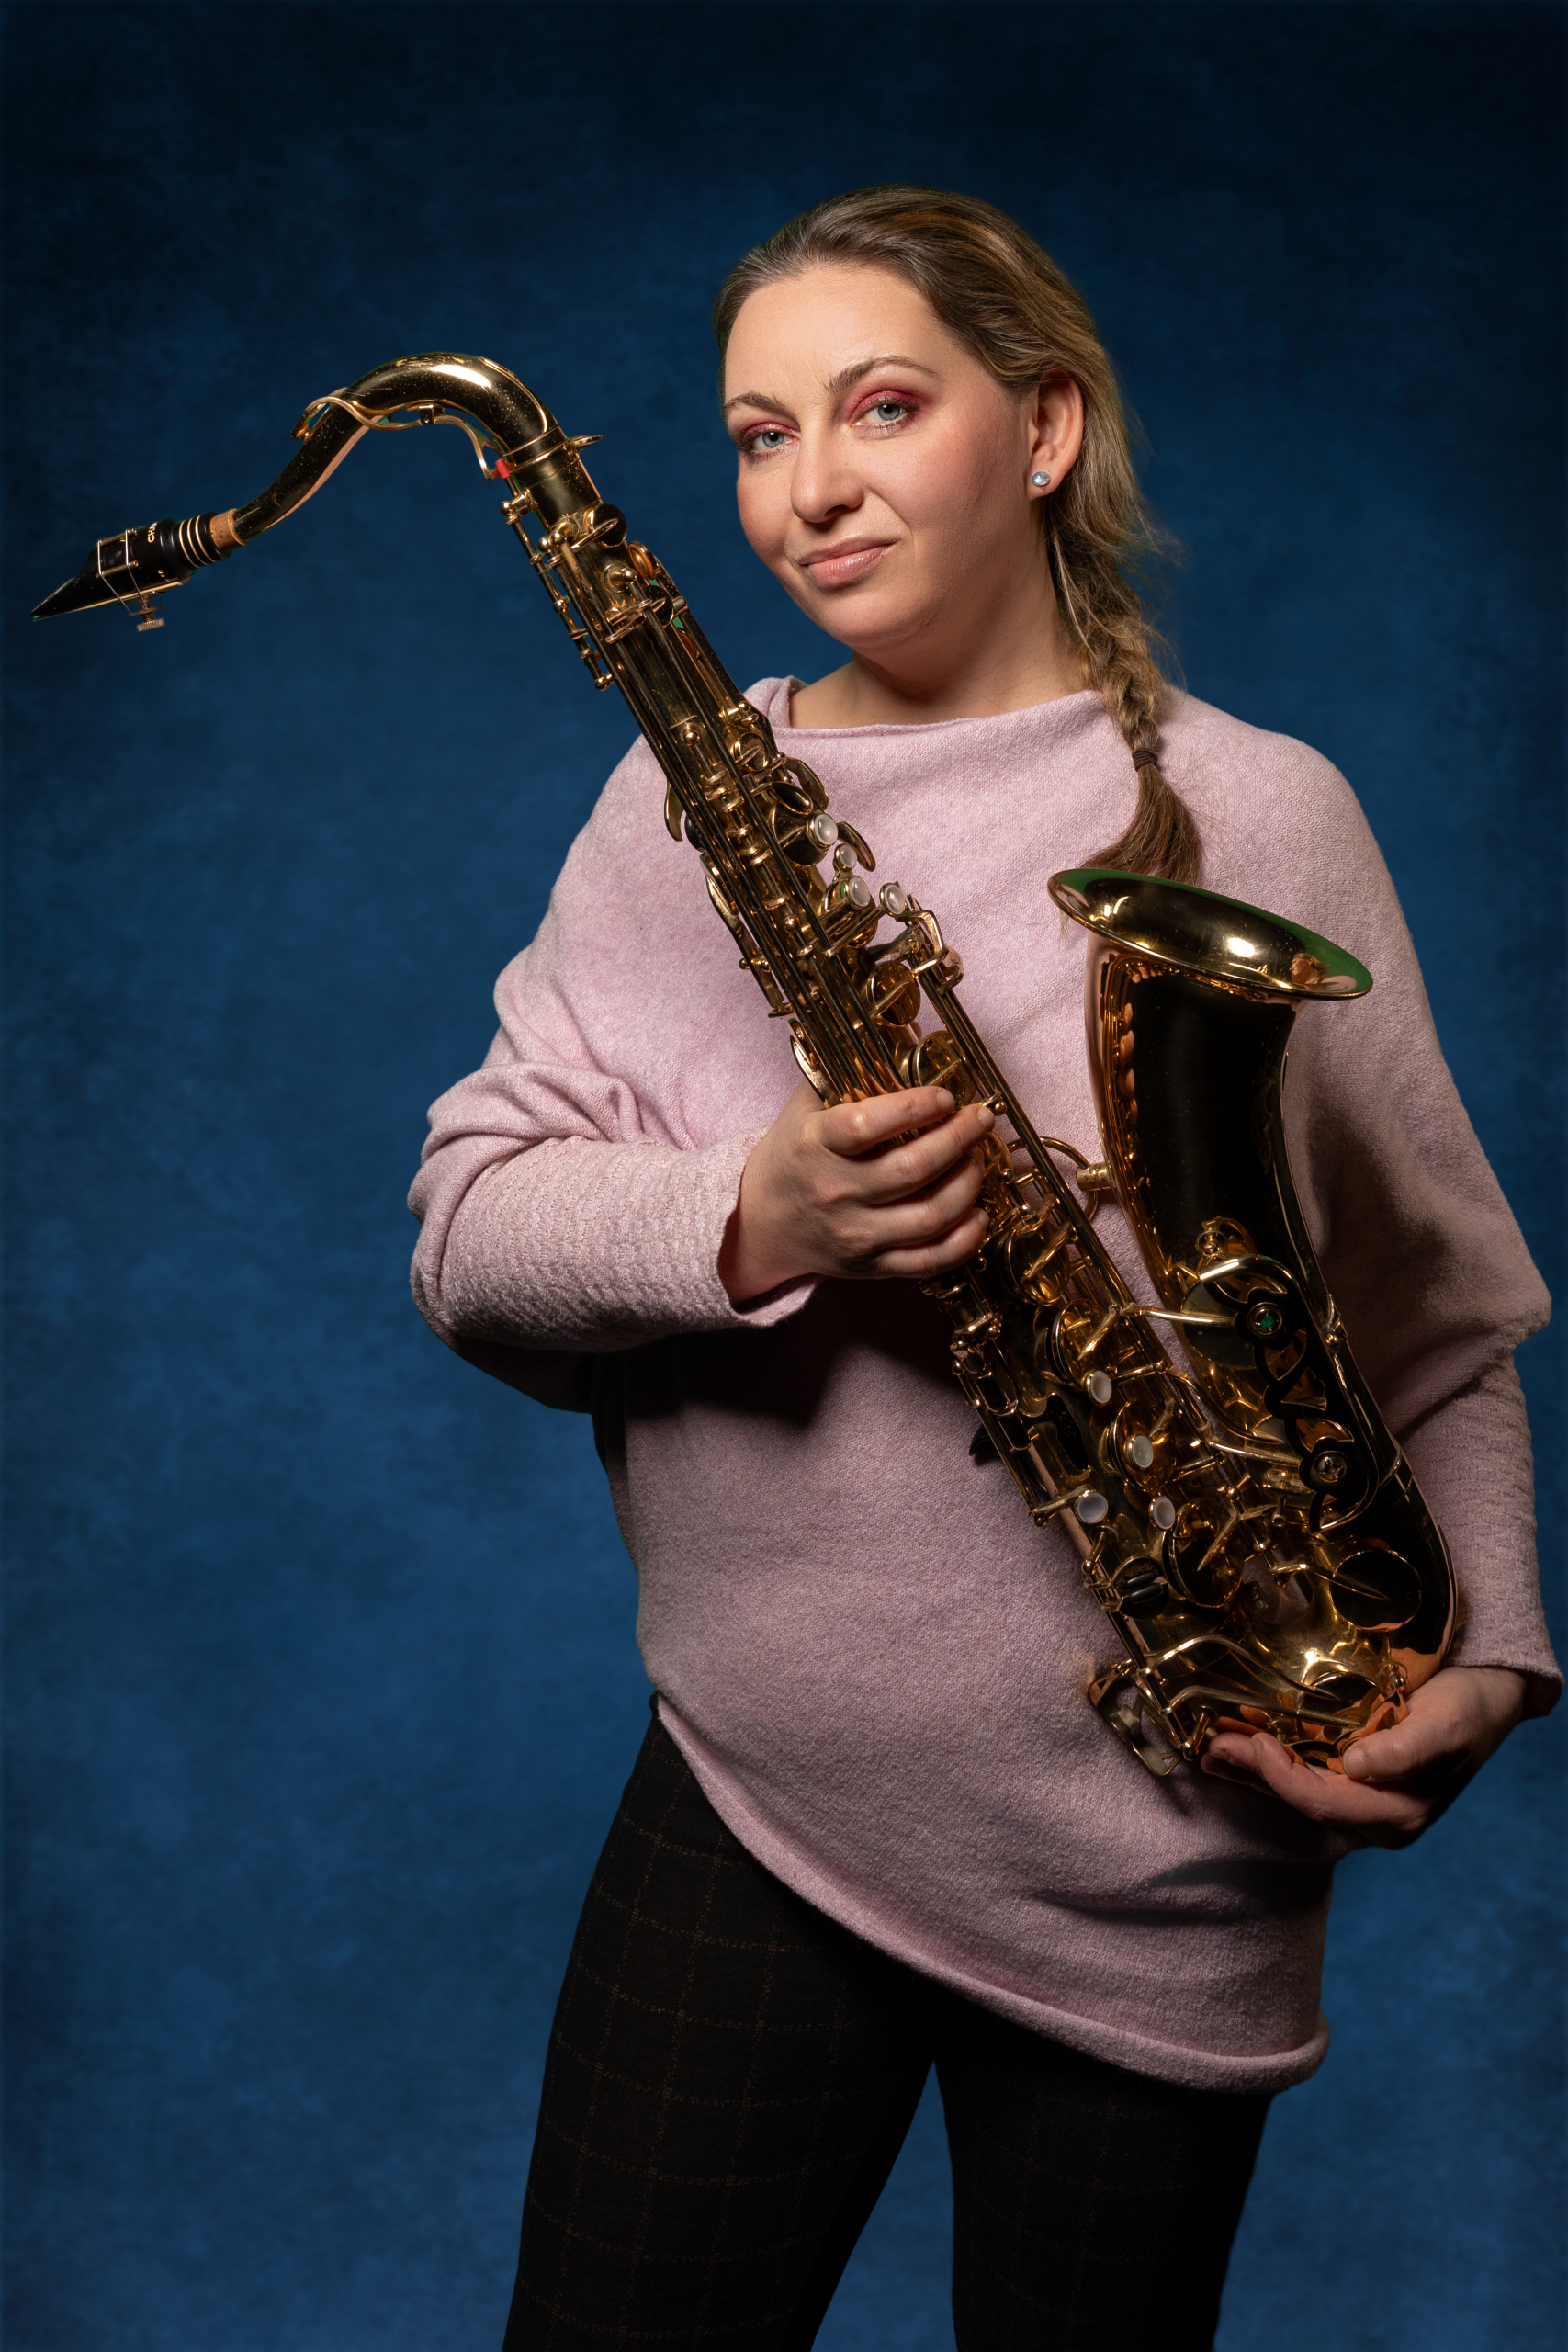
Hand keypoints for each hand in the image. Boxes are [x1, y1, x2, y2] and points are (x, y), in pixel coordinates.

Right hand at [719, 1077, 993, 1300]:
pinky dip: (964, 1239)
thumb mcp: (804, 1108)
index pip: (867, 1125)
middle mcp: (834, 1192)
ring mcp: (855, 1235)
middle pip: (911, 1169)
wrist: (761, 1224)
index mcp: (813, 1145)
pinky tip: (978, 1213)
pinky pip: (930, 1260)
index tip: (945, 1095)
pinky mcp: (872, 1267)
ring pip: (930, 1215)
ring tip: (979, 1158)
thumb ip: (843, 1071)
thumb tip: (898, 1029)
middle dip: (959, 1139)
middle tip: (980, 1118)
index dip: (914, 1108)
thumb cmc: (793, 1156)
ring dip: (968, 1183)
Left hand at [1200, 1666, 1526, 1846]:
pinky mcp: (1353, 1780)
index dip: (1282, 1777)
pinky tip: (1236, 1751)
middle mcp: (1375, 1816)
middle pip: (1300, 1800)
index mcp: (1398, 1813)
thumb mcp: (1447, 1725)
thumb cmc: (1470, 1708)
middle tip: (1209, 1744)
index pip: (1324, 1803)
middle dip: (1252, 1775)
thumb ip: (1405, 1752)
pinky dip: (1266, 1764)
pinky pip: (1303, 1777)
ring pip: (1295, 1792)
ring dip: (1249, 1772)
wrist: (1488, 1695)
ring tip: (1208, 1748)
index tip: (1252, 1742)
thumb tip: (1357, 1767)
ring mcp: (1362, 1800)